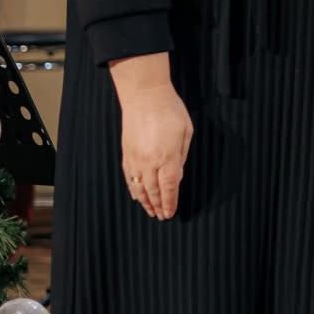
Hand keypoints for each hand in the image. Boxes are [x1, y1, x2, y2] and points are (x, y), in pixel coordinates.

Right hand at [110, 53, 192, 219]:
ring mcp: (135, 159)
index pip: (169, 187)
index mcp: (168, 157)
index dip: (170, 202)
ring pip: (139, 187)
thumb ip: (182, 157)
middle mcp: (149, 162)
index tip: (170, 213)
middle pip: (153, 191)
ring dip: (145, 202)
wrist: (144, 96)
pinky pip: (129, 177)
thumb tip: (178, 176)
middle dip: (158, 206)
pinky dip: (133, 189)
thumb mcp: (186, 132)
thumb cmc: (170, 111)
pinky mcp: (126, 153)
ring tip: (150, 212)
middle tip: (162, 217)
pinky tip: (137, 196)